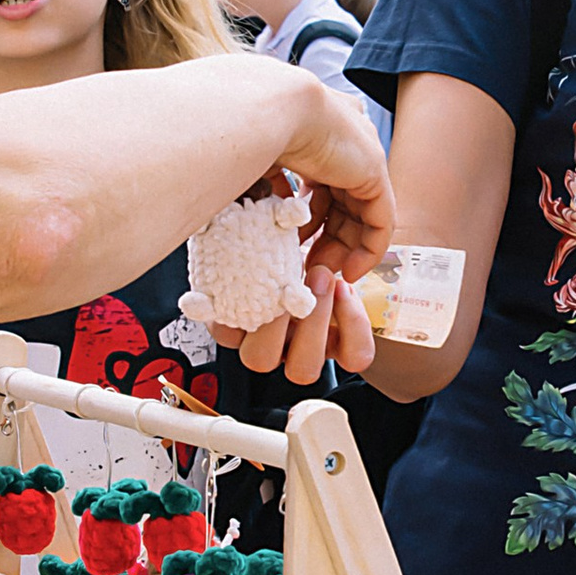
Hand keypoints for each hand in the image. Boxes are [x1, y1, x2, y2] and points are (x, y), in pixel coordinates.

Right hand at [218, 168, 381, 383]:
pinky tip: (347, 289)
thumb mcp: (257, 229)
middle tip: (292, 279)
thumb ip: (237, 227)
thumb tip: (221, 206)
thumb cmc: (278, 241)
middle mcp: (268, 345)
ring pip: (304, 368)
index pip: (223, 333)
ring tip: (324, 277)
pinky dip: (354, 325)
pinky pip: (353, 355)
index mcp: (238, 323)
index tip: (234, 285)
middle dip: (276, 325)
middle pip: (259, 359)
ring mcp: (304, 350)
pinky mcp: (343, 347)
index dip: (221, 317)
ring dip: (315, 325)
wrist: (319, 249)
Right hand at [223, 78, 394, 380]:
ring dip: (341, 249)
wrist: (270, 106)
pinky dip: (367, 250)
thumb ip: (253, 183)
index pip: (319, 185)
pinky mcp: (375, 172)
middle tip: (304, 268)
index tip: (289, 247)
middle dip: (323, 239)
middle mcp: (344, 141)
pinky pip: (380, 221)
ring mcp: (363, 155)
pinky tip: (348, 273)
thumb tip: (230, 207)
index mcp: (314, 133)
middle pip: (341, 203)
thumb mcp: (248, 162)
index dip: (306, 220)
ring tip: (318, 274)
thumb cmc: (245, 129)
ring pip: (361, 216)